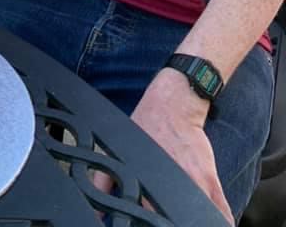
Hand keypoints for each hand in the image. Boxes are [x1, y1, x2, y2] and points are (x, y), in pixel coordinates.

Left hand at [93, 70, 233, 224]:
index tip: (149, 226)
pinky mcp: (210, 179)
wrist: (173, 103)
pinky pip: (222, 211)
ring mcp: (192, 185)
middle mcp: (169, 188)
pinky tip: (214, 224)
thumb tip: (97, 212)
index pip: (148, 220)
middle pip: (175, 222)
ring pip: (200, 220)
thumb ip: (104, 182)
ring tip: (189, 223)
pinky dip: (220, 222)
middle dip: (170, 223)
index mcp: (145, 185)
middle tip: (167, 221)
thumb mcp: (118, 152)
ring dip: (195, 223)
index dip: (148, 225)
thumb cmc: (145, 125)